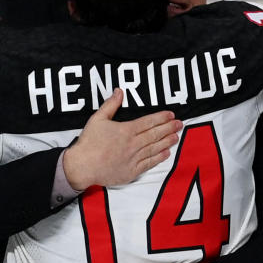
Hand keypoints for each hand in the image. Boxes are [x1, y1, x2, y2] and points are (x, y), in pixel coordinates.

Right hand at [62, 88, 180, 190]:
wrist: (83, 166)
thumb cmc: (89, 142)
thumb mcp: (97, 119)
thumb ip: (111, 105)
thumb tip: (120, 91)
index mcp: (126, 130)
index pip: (148, 122)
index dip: (161, 118)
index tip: (171, 115)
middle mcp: (133, 144)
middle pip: (155, 134)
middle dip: (169, 128)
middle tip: (180, 124)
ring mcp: (134, 158)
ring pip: (155, 148)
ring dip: (167, 141)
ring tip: (176, 136)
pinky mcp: (133, 171)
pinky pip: (149, 163)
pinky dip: (159, 157)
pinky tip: (167, 153)